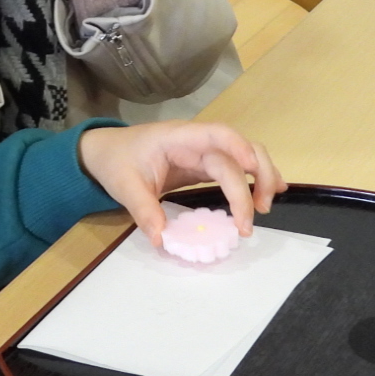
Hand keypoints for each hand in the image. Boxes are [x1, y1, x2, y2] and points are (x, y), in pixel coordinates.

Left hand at [76, 120, 286, 248]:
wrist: (107, 151)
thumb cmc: (116, 161)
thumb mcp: (124, 185)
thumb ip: (143, 210)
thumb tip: (162, 240)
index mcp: (178, 138)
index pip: (217, 135)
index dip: (239, 149)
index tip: (252, 173)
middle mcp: (197, 141)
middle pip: (240, 148)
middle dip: (258, 174)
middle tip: (261, 210)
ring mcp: (203, 152)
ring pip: (245, 156)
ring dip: (262, 177)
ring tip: (265, 207)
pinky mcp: (204, 165)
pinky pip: (236, 168)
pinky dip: (254, 178)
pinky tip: (268, 194)